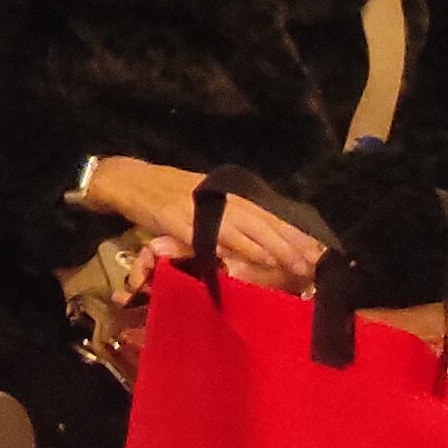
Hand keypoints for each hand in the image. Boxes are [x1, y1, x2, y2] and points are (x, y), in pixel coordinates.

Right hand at [86, 160, 321, 289]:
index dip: (294, 231)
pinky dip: (242, 248)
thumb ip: (227, 218)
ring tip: (299, 266)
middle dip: (293, 243)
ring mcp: (203, 209)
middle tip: (317, 263)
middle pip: (265, 221)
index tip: (319, 248)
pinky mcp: (186, 221)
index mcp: (227, 193)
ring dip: (276, 248)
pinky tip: (261, 259)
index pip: (268, 213)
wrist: (128, 182)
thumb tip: (258, 239)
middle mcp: (220, 198)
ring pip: (249, 229)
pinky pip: (219, 236)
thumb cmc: (164, 194)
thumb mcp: (201, 200)